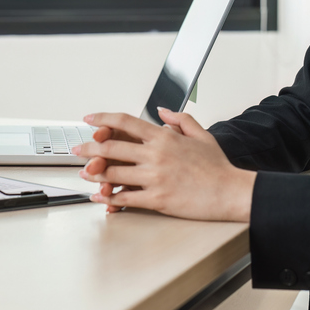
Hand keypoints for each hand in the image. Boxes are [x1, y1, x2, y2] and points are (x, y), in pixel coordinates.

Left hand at [73, 108, 254, 221]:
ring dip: (95, 173)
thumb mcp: (201, 134)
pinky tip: (100, 198)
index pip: (125, 122)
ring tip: (84, 173)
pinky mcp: (158, 199)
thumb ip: (180, 119)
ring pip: (114, 173)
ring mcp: (155, 177)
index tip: (90, 119)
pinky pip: (126, 198)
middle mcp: (156, 155)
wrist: (231, 192)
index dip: (103, 119)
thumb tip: (162, 111)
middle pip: (112, 147)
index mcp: (164, 137)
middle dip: (89, 147)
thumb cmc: (218, 167)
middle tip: (78, 149)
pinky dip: (109, 198)